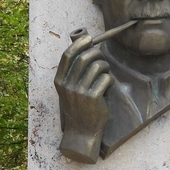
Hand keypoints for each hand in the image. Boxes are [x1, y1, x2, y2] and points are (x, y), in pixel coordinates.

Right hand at [54, 33, 113, 162]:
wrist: (82, 132)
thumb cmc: (78, 108)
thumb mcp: (69, 90)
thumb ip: (73, 73)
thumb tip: (86, 49)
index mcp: (60, 81)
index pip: (67, 56)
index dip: (79, 44)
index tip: (89, 38)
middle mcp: (68, 86)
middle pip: (84, 58)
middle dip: (96, 53)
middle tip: (102, 56)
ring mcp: (80, 92)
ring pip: (97, 67)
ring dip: (105, 66)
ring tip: (106, 72)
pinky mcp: (93, 99)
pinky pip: (106, 79)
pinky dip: (109, 79)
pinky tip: (108, 85)